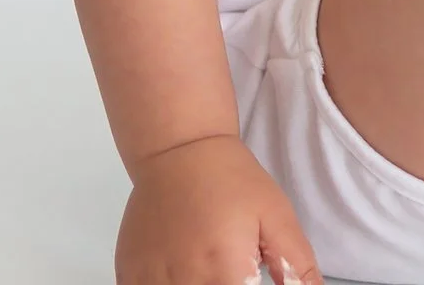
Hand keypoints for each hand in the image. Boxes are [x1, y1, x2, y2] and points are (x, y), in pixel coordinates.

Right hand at [116, 133, 318, 284]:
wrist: (179, 151)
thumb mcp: (276, 217)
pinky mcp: (129, 273)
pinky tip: (183, 270)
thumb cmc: (232, 181)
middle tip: (233, 270)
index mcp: (225, 272)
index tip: (251, 278)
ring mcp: (150, 280)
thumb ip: (294, 265)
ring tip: (210, 267)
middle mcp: (184, 281)